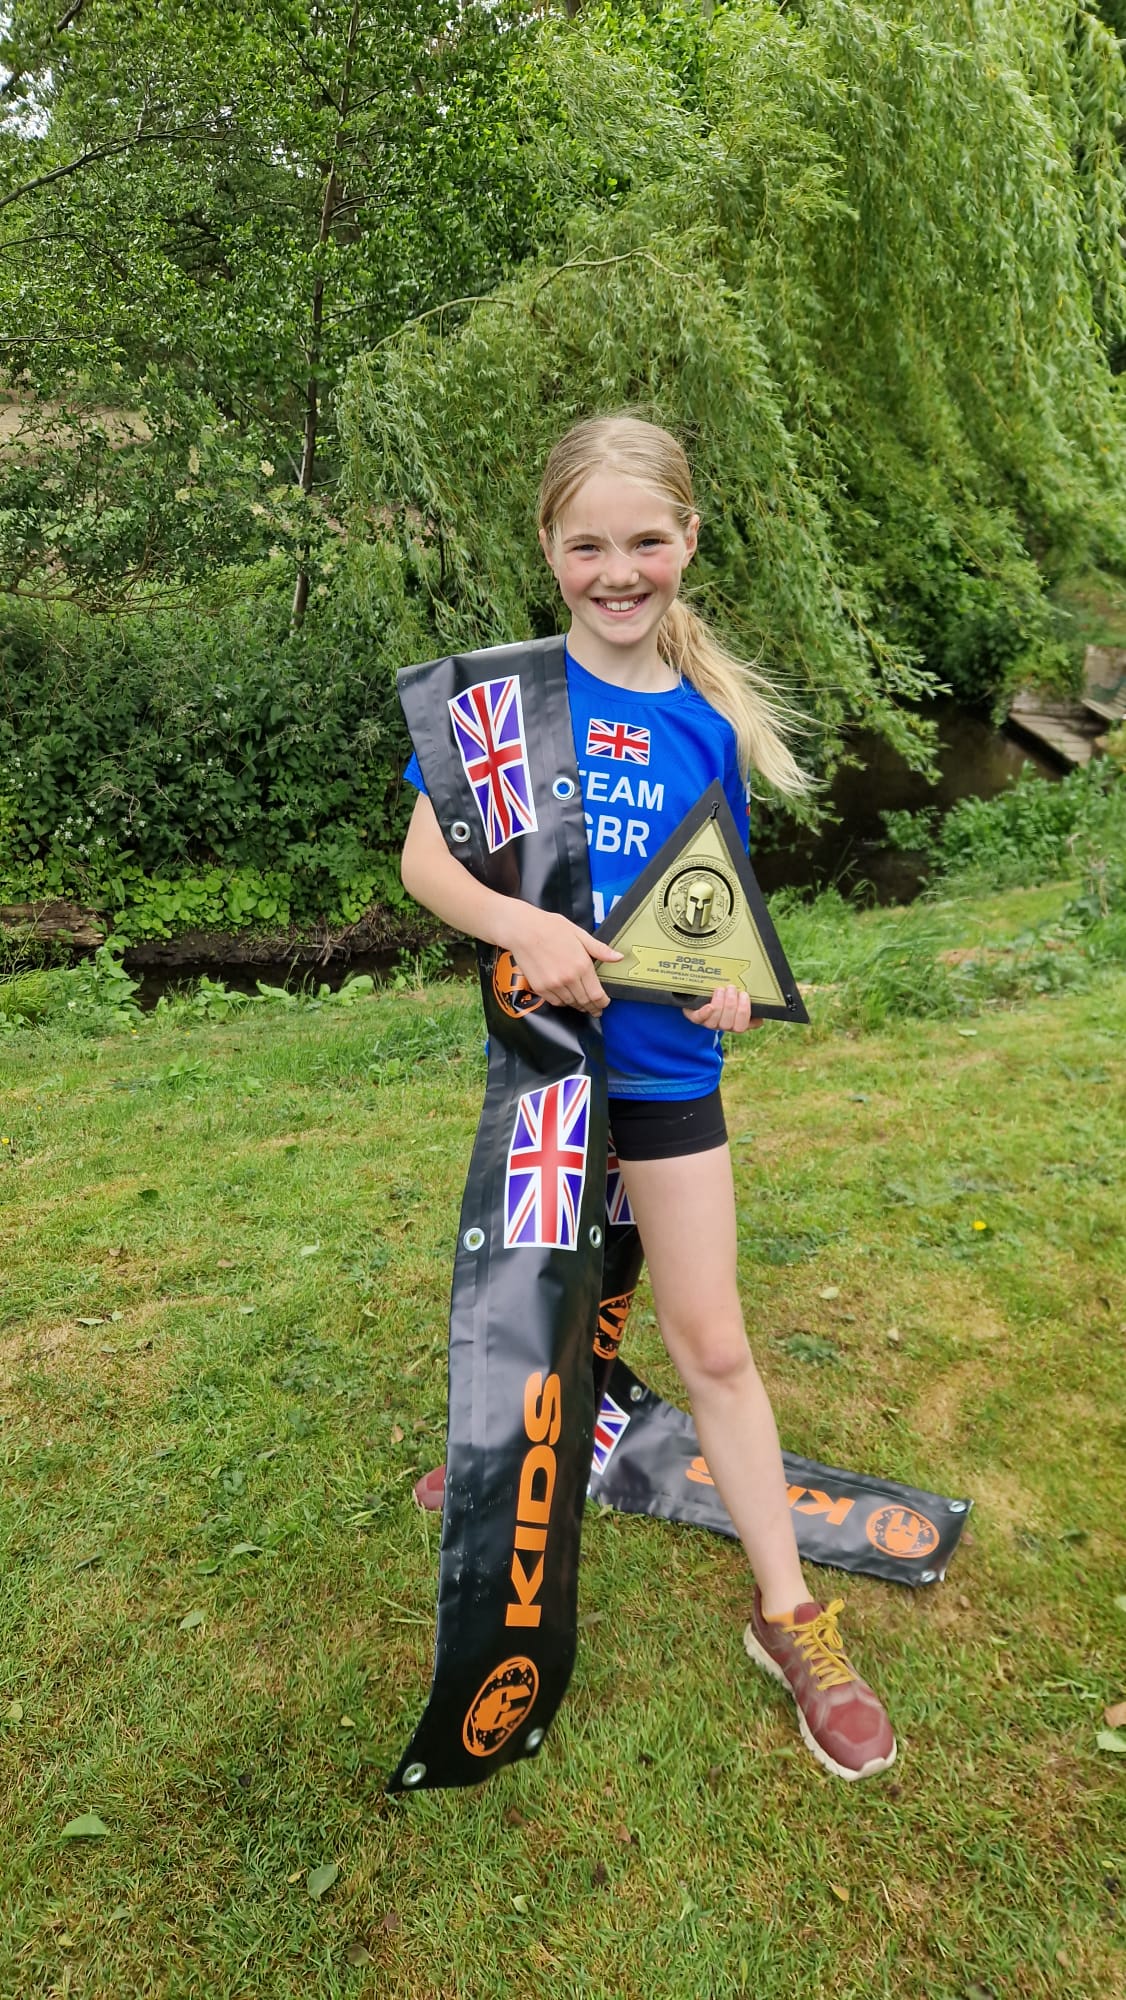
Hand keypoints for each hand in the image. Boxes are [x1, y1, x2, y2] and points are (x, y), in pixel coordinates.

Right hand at [503, 903, 622, 1013]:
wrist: (523, 930)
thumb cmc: (551, 928)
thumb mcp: (579, 934)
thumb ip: (600, 949)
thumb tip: (618, 957)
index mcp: (582, 965)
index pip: (597, 994)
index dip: (602, 1003)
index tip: (604, 1004)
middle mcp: (569, 979)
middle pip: (585, 1002)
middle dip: (592, 1008)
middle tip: (596, 1010)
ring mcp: (553, 985)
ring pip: (571, 1004)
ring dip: (578, 1005)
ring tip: (582, 1004)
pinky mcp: (540, 988)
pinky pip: (556, 1002)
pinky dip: (563, 1002)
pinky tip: (566, 998)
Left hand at [683, 985, 762, 1032]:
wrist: (702, 994)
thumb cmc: (727, 994)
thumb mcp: (740, 994)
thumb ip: (748, 995)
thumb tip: (762, 990)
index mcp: (737, 1022)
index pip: (744, 1026)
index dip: (745, 1011)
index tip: (744, 994)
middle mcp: (724, 1025)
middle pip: (730, 1024)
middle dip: (732, 1004)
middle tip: (732, 988)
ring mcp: (710, 1023)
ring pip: (716, 1021)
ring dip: (720, 1003)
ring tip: (721, 989)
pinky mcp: (696, 1017)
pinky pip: (699, 1019)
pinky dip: (705, 1013)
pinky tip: (708, 1006)